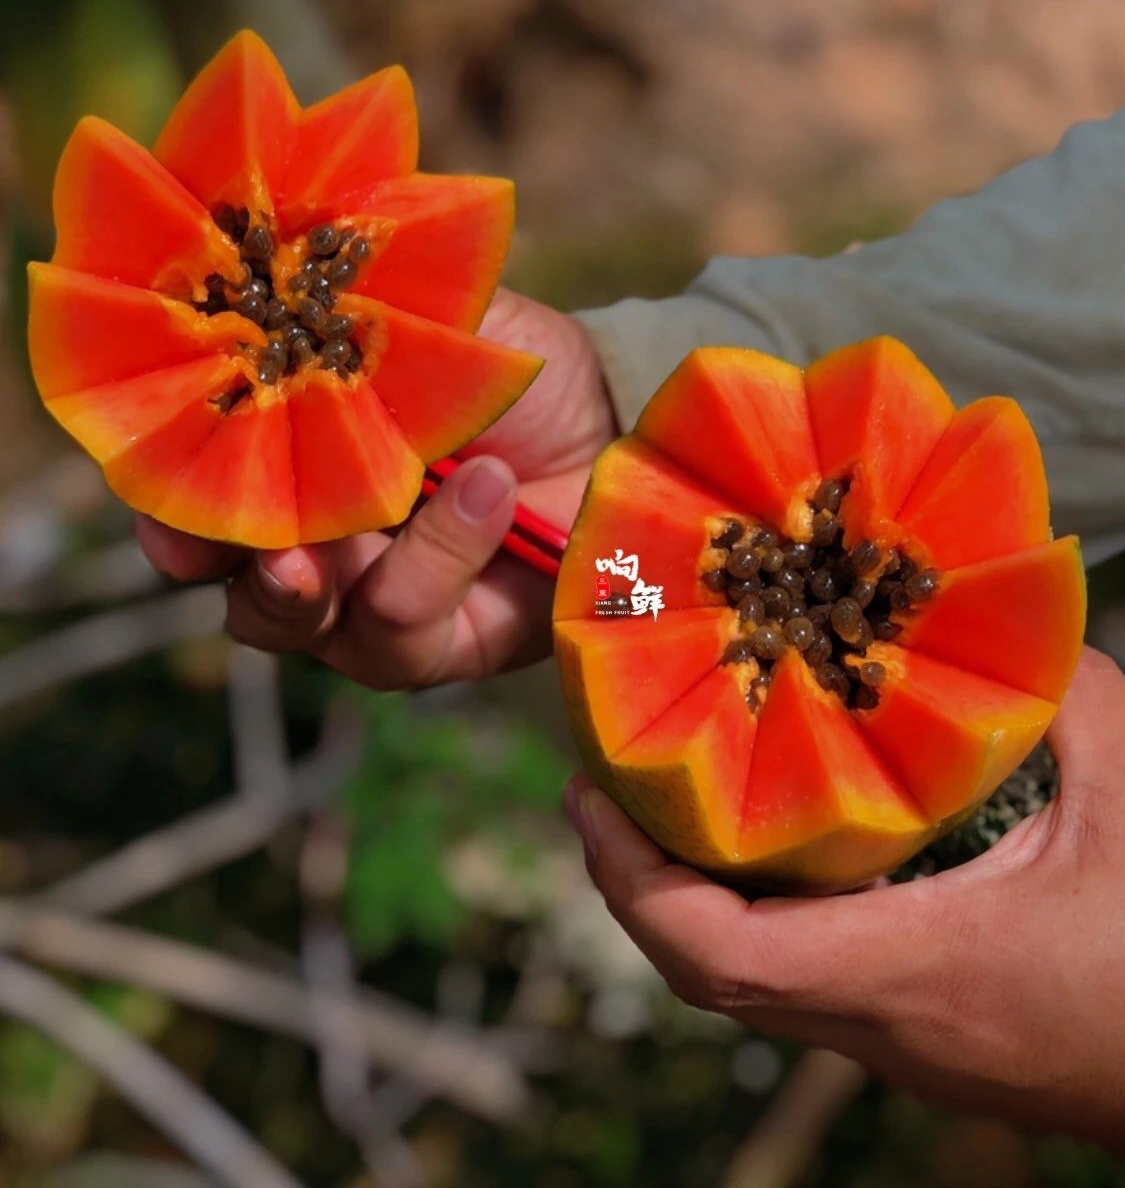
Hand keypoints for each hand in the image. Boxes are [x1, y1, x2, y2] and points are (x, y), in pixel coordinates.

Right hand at [137, 289, 615, 684]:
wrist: (620, 417)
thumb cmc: (516, 364)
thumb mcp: (432, 315)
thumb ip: (351, 304)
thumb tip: (272, 259)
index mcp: (298, 469)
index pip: (206, 496)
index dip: (171, 499)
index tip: (164, 484)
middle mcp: (320, 547)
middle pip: (233, 581)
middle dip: (229, 562)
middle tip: (258, 540)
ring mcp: (373, 601)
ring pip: (298, 626)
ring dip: (320, 578)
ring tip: (373, 516)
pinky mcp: (440, 643)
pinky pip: (400, 627)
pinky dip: (438, 557)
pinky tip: (488, 489)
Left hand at [565, 648, 1124, 1148]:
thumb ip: (1054, 692)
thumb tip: (977, 607)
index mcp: (918, 969)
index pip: (718, 956)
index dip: (630, 879)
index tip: (589, 799)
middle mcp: (890, 1028)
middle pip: (709, 975)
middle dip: (637, 879)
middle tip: (605, 784)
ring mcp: (907, 1049)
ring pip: (753, 987)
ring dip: (693, 901)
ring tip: (670, 802)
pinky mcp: (932, 1042)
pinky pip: (806, 985)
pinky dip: (762, 918)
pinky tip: (779, 846)